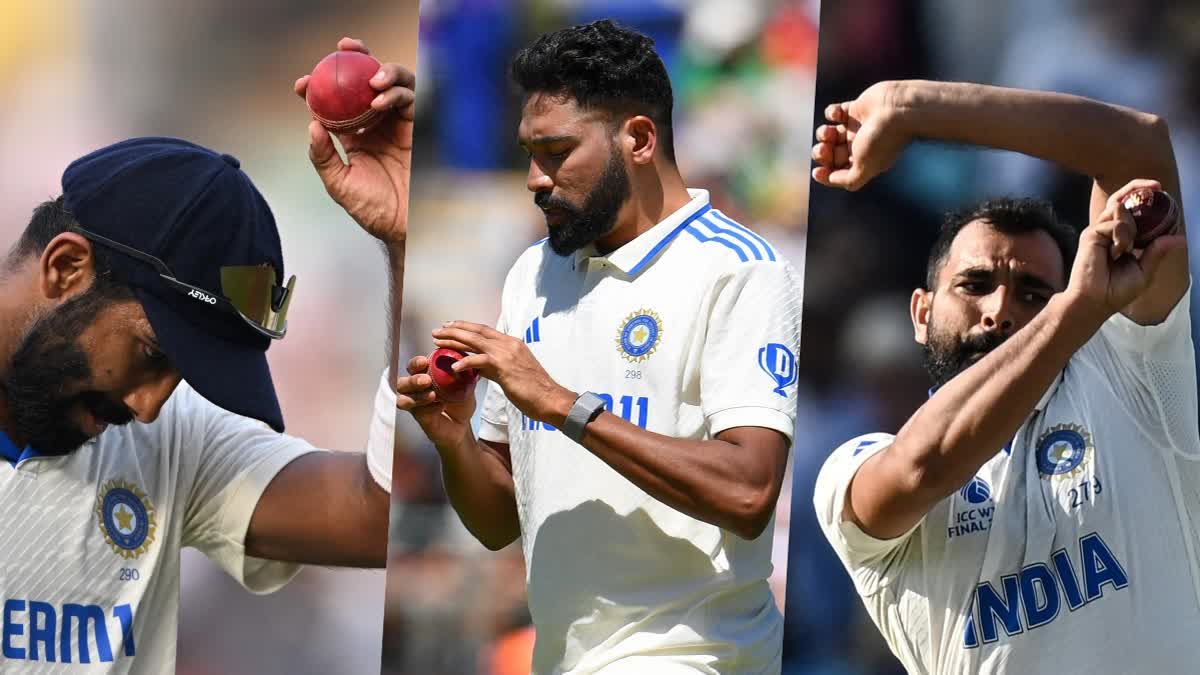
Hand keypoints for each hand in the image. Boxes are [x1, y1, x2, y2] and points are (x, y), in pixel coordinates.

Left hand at [294, 37, 414, 243]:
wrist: (404, 224)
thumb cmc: (372, 209)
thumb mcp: (338, 184)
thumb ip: (323, 156)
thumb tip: (312, 125)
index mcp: (351, 135)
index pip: (333, 102)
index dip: (317, 87)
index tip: (302, 84)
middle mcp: (374, 123)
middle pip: (364, 81)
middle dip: (354, 59)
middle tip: (342, 49)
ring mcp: (395, 123)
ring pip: (390, 82)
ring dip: (380, 71)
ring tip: (369, 78)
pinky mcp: (415, 127)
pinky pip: (408, 99)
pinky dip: (395, 93)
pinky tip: (379, 99)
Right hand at [395, 355, 475, 449]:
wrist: (463, 424)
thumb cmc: (460, 401)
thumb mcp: (465, 384)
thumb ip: (462, 371)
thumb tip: (466, 357)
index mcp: (424, 376)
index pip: (414, 367)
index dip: (416, 363)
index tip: (425, 361)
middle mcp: (415, 390)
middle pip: (402, 382)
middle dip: (413, 380)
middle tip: (426, 380)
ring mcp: (415, 405)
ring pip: (403, 399)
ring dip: (416, 396)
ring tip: (431, 395)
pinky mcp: (420, 418)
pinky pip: (417, 412)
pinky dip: (427, 408)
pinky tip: (439, 406)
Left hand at [432, 321, 575, 424]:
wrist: (551, 399)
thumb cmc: (535, 390)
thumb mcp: (513, 373)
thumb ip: (495, 366)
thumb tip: (479, 367)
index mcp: (513, 343)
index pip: (485, 330)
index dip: (466, 327)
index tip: (451, 326)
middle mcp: (509, 344)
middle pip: (476, 331)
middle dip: (454, 329)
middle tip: (437, 330)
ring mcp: (506, 353)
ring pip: (474, 341)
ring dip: (453, 339)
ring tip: (437, 340)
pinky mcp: (503, 366)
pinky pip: (478, 361)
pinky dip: (464, 361)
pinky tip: (452, 367)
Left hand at [811, 81, 910, 191]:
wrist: (900, 109)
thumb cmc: (882, 139)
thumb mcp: (865, 167)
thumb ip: (848, 180)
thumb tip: (829, 179)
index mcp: (863, 163)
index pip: (838, 173)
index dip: (825, 175)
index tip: (817, 171)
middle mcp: (859, 146)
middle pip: (830, 154)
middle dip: (821, 153)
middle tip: (823, 148)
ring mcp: (857, 127)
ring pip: (829, 134)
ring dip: (823, 134)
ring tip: (828, 131)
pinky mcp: (856, 109)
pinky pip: (835, 112)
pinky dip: (830, 113)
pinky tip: (837, 114)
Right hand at [1067, 178, 1186, 317]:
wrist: (1094, 302)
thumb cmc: (1115, 291)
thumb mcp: (1144, 272)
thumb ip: (1157, 253)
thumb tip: (1179, 238)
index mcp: (1120, 238)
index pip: (1130, 210)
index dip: (1143, 196)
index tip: (1160, 190)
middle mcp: (1107, 231)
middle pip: (1121, 198)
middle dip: (1137, 187)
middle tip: (1157, 186)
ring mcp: (1098, 231)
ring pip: (1120, 209)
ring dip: (1131, 225)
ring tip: (1127, 248)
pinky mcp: (1090, 235)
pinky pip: (1113, 224)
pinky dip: (1121, 236)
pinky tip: (1117, 252)